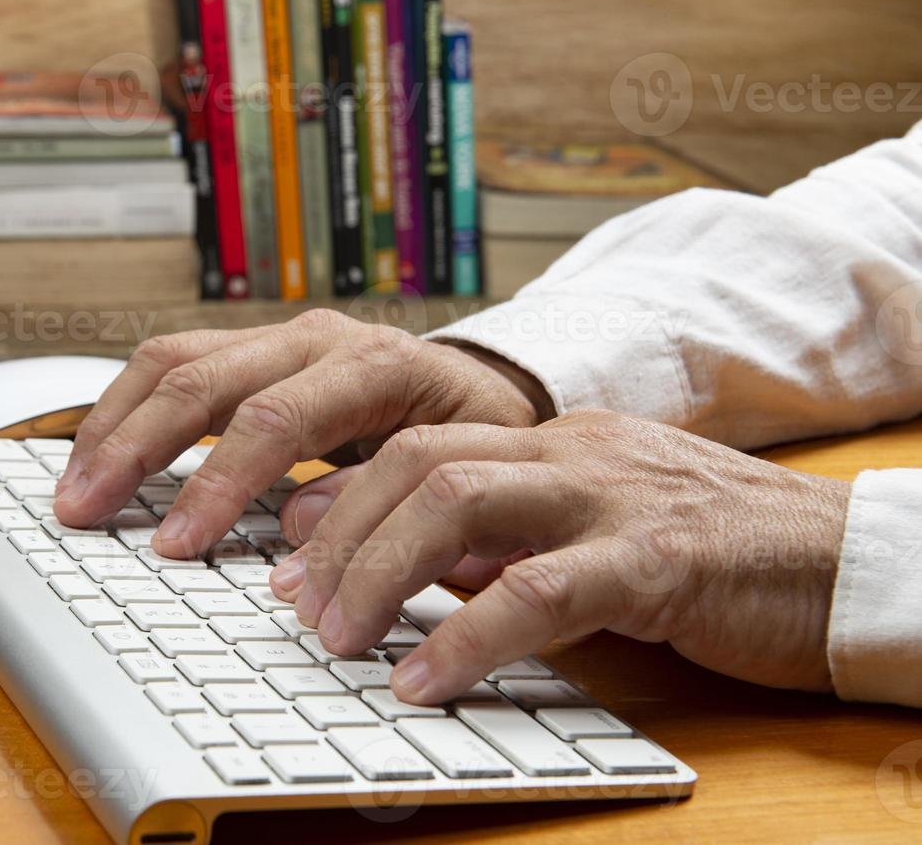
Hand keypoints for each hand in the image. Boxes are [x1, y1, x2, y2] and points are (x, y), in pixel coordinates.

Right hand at [52, 310, 553, 556]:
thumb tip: (299, 523)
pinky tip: (98, 451)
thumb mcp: (459, 472)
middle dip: (136, 449)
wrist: (483, 391)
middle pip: (204, 378)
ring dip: (113, 424)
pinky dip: (126, 407)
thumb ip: (384, 492)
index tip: (176, 542)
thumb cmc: (473, 440)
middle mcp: (316, 337)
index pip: (277, 418)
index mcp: (375, 364)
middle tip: (86, 511)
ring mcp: (279, 337)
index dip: (217, 482)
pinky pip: (172, 364)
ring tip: (73, 485)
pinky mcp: (252, 350)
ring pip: (172, 359)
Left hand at [269, 410, 851, 702]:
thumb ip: (503, 538)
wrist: (844, 559)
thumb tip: (412, 567)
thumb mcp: (589, 531)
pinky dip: (467, 637)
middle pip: (416, 458)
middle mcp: (567, 451)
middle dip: (337, 530)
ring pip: (458, 499)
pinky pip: (541, 589)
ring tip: (335, 637)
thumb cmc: (709, 554)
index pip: (415, 442)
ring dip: (378, 570)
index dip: (336, 492)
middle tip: (290, 600)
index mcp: (547, 442)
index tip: (279, 542)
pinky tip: (423, 681)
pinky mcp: (657, 557)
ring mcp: (610, 495)